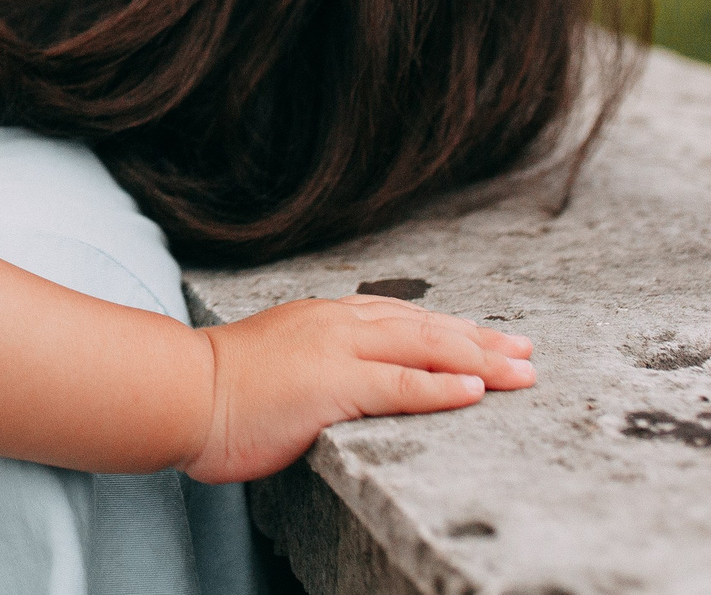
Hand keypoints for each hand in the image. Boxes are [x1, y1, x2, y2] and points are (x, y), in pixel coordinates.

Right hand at [184, 296, 534, 483]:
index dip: (452, 328)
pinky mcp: (333, 385)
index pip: (403, 318)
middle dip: (482, 341)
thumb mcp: (281, 361)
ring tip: (522, 371)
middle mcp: (337, 324)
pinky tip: (475, 390)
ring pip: (424, 348)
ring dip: (479, 359)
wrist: (181, 391)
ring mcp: (336, 351)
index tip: (492, 338)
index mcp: (325, 318)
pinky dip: (440, 386)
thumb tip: (344, 378)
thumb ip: (318, 361)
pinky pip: (398, 384)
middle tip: (529, 352)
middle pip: (426, 327)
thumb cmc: (221, 387)